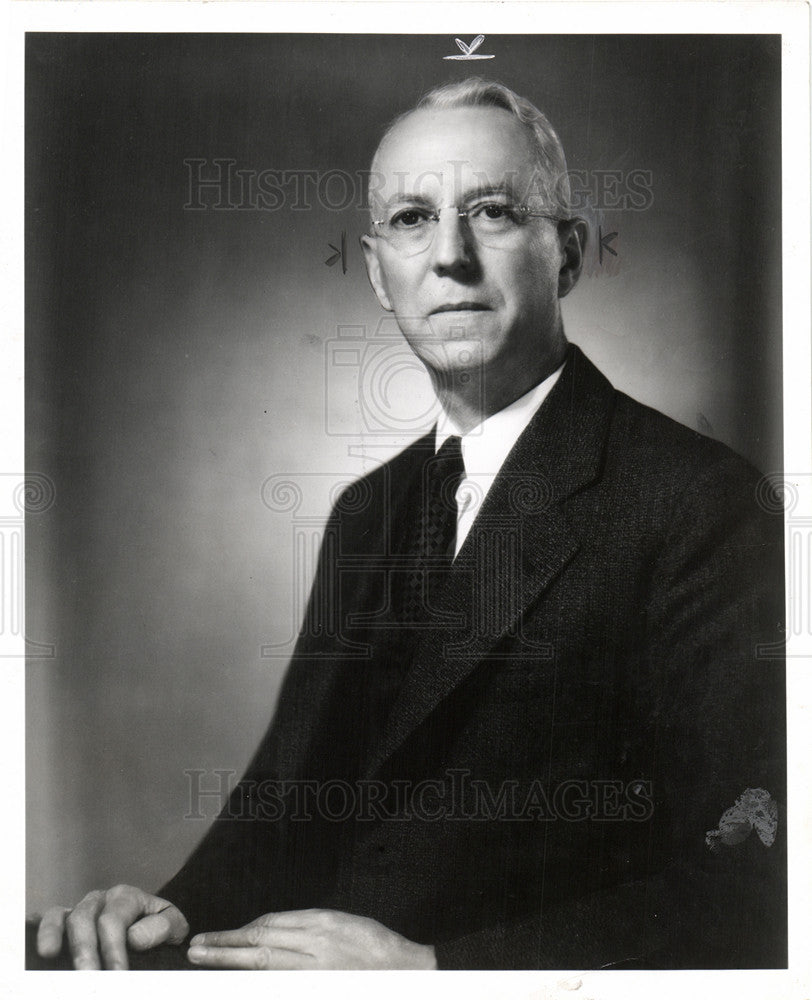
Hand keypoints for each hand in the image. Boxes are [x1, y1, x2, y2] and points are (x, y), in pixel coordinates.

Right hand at [36, 884, 188, 969]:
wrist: (152, 924)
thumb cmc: (159, 928)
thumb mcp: (173, 925)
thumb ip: (162, 927)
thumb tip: (134, 937)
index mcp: (127, 897)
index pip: (114, 920)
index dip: (113, 948)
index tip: (117, 974)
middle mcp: (100, 900)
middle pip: (84, 918)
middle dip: (84, 950)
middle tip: (87, 978)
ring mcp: (80, 909)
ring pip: (62, 916)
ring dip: (54, 936)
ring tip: (49, 955)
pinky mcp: (64, 921)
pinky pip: (48, 919)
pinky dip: (39, 928)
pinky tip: (33, 943)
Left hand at [187, 908, 436, 969]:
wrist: (408, 971)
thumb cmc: (378, 947)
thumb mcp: (343, 923)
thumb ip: (308, 928)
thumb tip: (270, 932)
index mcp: (321, 923)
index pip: (270, 924)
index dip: (240, 931)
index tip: (219, 935)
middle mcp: (316, 945)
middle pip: (260, 943)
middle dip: (225, 946)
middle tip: (196, 947)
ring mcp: (317, 970)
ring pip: (265, 964)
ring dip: (232, 962)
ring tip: (206, 959)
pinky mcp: (320, 986)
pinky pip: (281, 984)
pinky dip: (260, 981)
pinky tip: (243, 982)